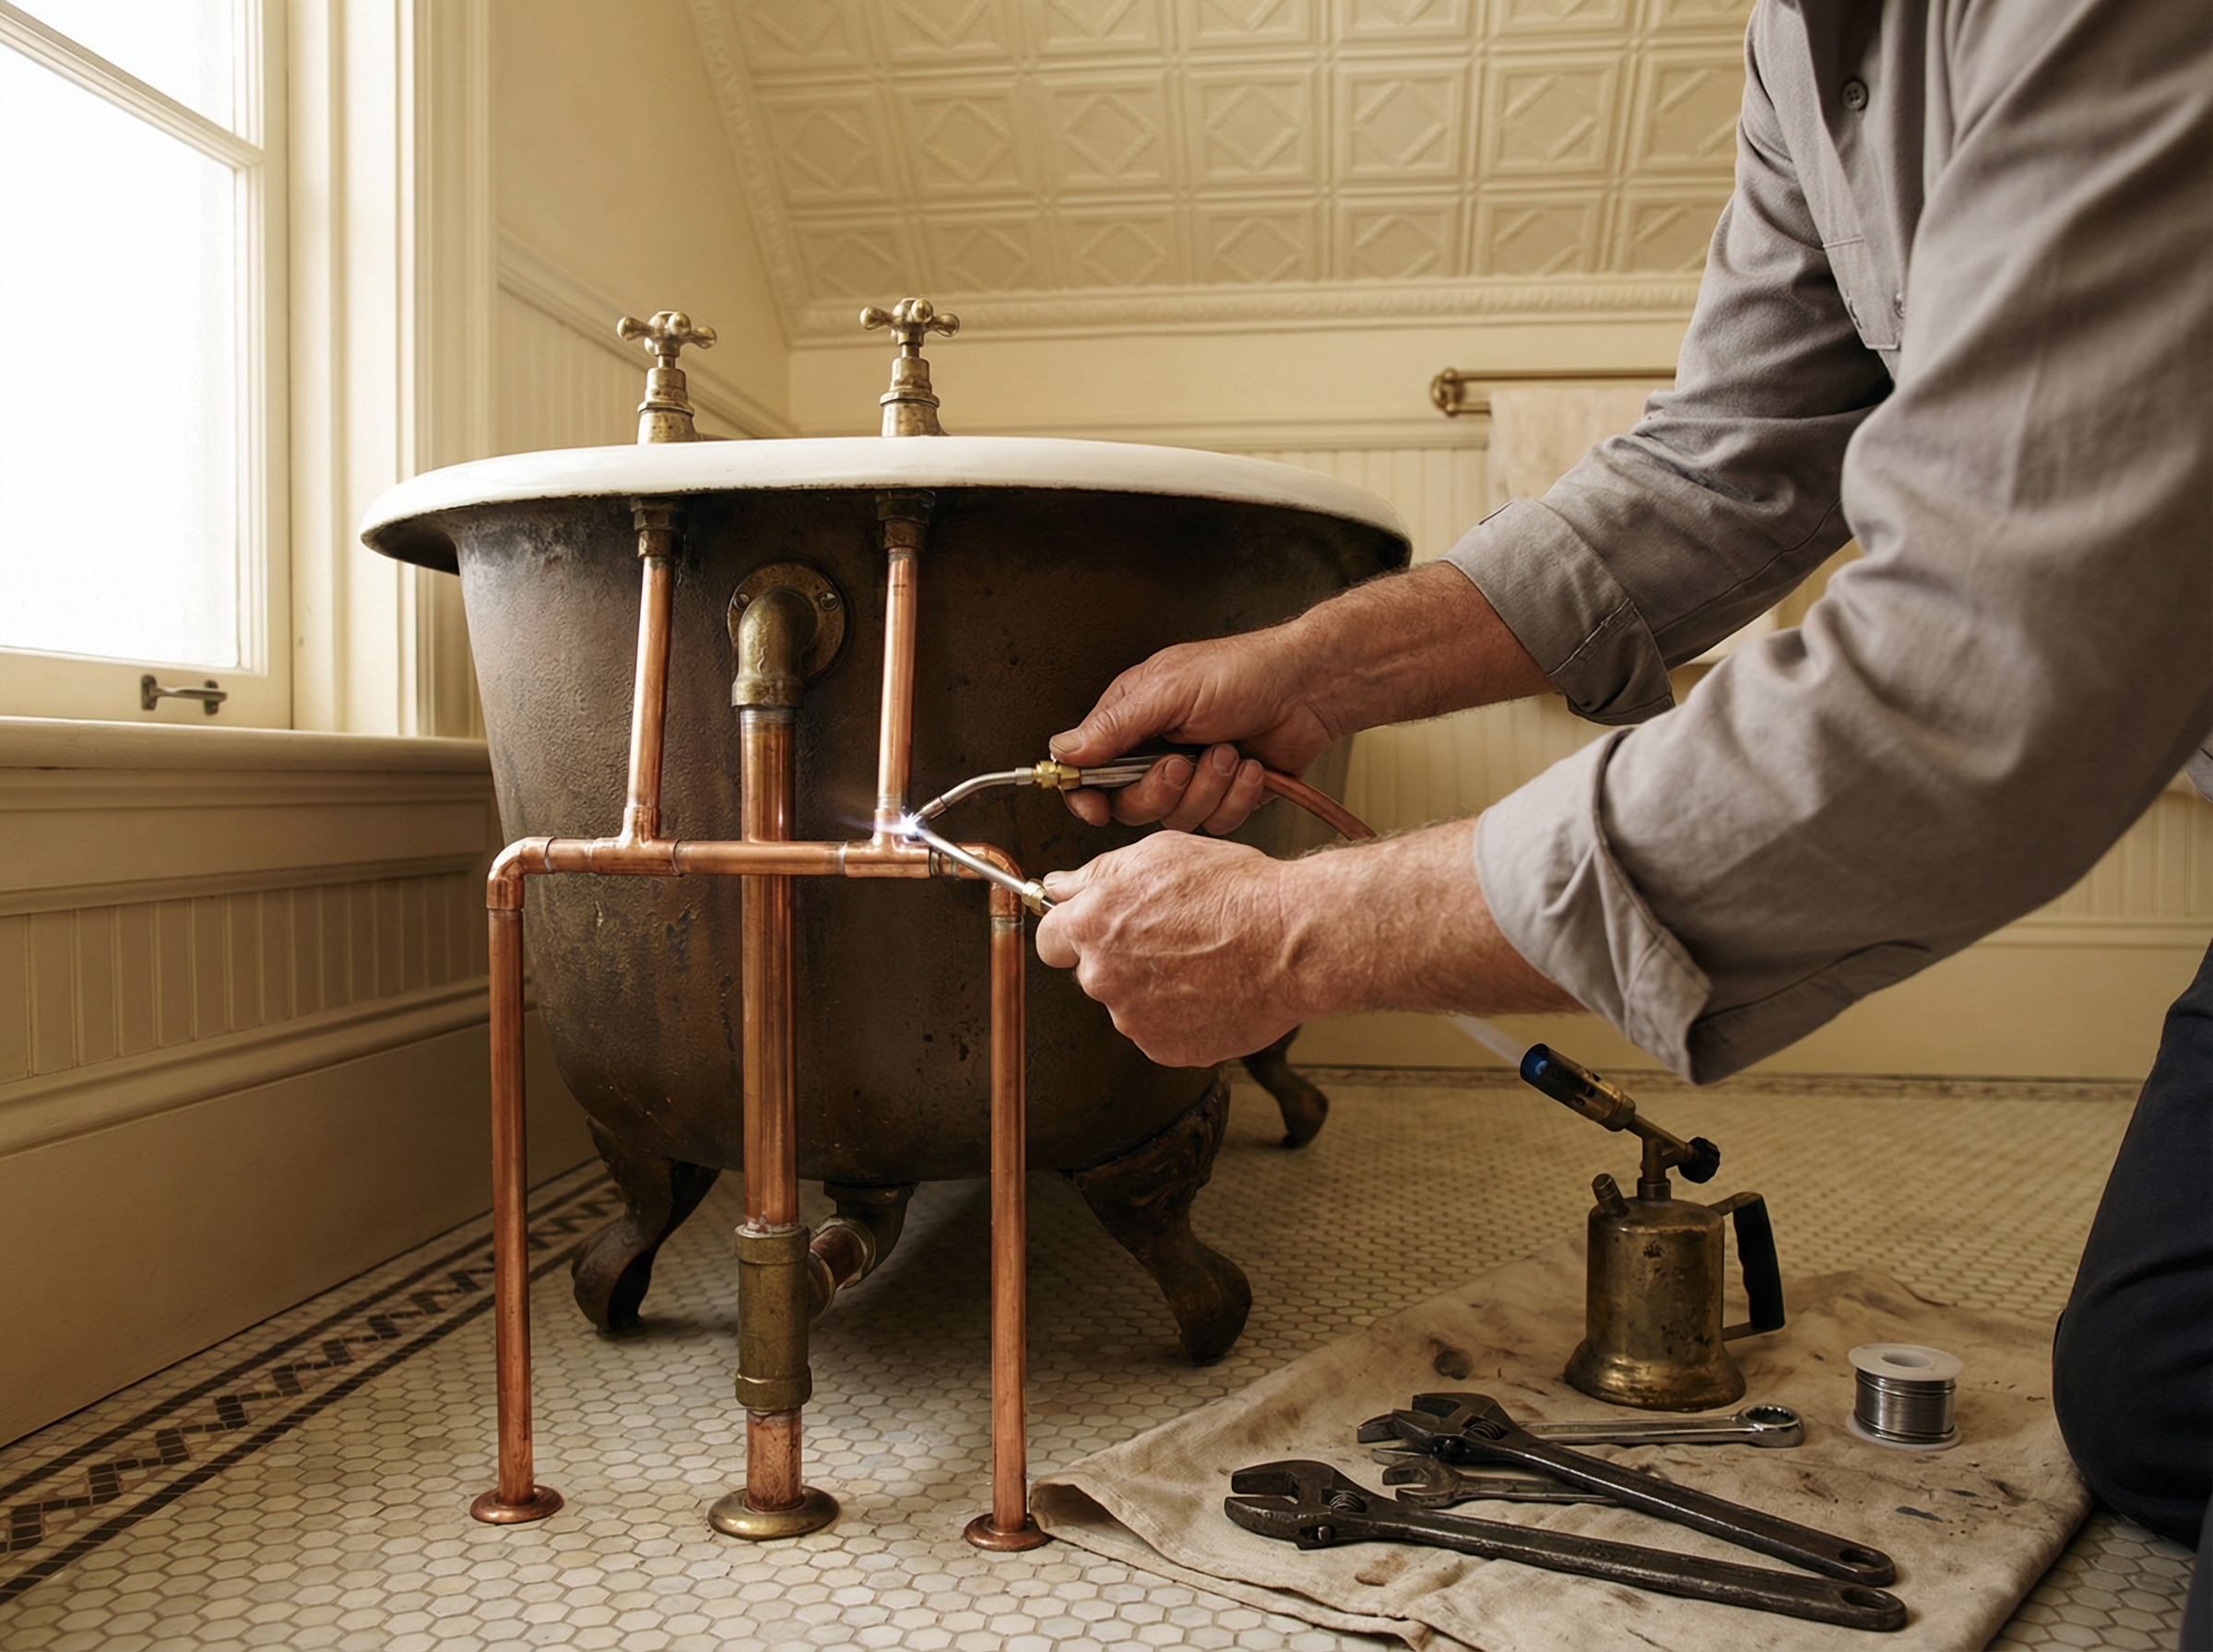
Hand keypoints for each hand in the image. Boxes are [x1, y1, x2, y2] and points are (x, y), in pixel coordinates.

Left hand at [1034, 833, 1307, 1066]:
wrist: (1292, 941)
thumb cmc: (1236, 893)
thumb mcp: (1159, 853)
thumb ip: (1097, 874)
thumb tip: (1061, 886)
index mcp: (1093, 926)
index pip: (1049, 940)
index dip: (1072, 932)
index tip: (1090, 931)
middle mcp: (1103, 977)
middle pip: (1092, 973)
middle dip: (1120, 959)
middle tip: (1171, 939)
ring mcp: (1133, 1019)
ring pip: (1129, 1004)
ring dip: (1154, 988)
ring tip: (1203, 962)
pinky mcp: (1166, 1049)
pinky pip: (1162, 1032)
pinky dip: (1181, 1016)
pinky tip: (1213, 988)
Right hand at [1048, 630, 1336, 832]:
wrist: (1307, 690)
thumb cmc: (1242, 672)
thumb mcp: (1167, 692)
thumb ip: (1113, 727)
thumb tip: (1062, 750)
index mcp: (1132, 720)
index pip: (1089, 770)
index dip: (1087, 794)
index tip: (1095, 808)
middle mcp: (1157, 751)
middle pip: (1130, 805)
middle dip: (1160, 790)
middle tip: (1182, 762)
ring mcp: (1192, 777)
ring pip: (1176, 818)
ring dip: (1208, 788)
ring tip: (1228, 752)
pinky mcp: (1226, 796)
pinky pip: (1217, 823)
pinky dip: (1237, 797)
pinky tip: (1251, 767)